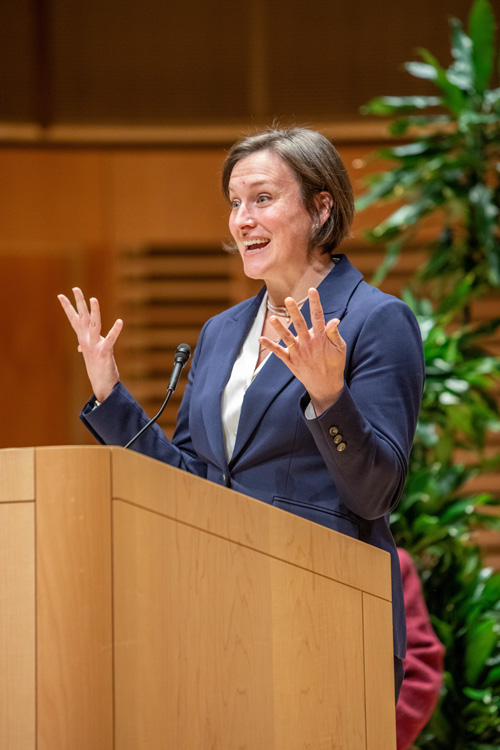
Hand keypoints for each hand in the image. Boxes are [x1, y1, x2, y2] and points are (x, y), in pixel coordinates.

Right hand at [58, 287, 122, 401]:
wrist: (101, 385)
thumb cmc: (97, 368)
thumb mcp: (89, 355)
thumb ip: (85, 346)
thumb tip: (79, 346)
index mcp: (83, 339)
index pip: (74, 320)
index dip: (68, 307)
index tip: (60, 295)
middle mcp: (86, 341)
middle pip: (82, 318)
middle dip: (79, 303)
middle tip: (75, 288)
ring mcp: (95, 346)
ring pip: (94, 325)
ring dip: (94, 312)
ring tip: (93, 299)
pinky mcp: (105, 352)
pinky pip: (110, 339)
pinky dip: (115, 330)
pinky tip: (120, 321)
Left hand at [259, 287, 345, 414]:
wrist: (325, 386)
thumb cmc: (334, 364)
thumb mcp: (340, 348)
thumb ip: (334, 333)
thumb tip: (334, 320)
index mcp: (321, 338)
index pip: (318, 316)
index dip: (315, 303)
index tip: (312, 290)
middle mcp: (308, 343)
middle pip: (300, 324)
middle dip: (294, 311)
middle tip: (288, 299)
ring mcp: (298, 352)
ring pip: (287, 338)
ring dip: (279, 328)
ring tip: (273, 318)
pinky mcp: (290, 361)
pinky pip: (278, 353)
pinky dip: (269, 346)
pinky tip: (260, 338)